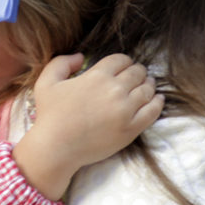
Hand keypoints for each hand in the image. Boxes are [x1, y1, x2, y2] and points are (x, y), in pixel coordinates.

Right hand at [13, 53, 164, 199]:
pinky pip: (153, 110)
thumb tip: (81, 56)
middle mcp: (115, 89)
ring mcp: (126, 109)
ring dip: (149, 85)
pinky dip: (157, 102)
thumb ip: (62, 63)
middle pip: (137, 72)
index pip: (122, 60)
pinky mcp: (132, 127)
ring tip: (148, 86)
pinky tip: (157, 99)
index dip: (125, 62)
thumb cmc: (50, 116)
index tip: (125, 67)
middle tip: (138, 76)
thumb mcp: (47, 82)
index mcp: (98, 75)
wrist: (56, 148)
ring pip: (147, 89)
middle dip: (138, 72)